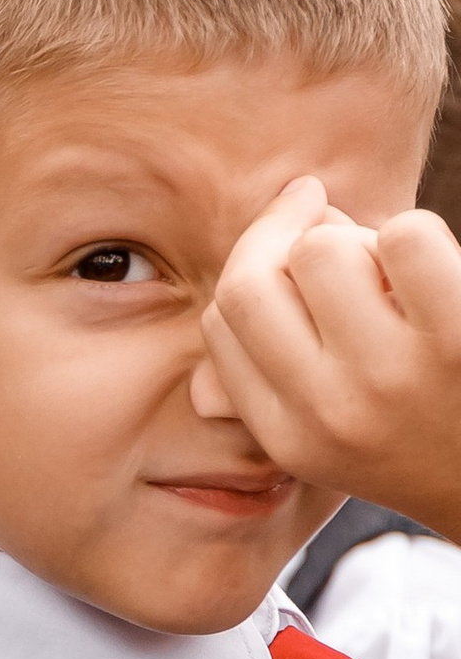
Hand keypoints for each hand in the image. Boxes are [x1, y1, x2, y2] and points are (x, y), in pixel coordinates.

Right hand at [202, 177, 460, 534]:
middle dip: (289, 233)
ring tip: (398, 273)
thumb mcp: (337, 438)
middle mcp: (330, 412)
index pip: (222, 320)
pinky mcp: (457, 339)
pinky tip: (440, 276)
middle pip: (253, 279)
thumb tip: (253, 288)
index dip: (251, 260)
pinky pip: (405, 235)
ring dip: (364, 239)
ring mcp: (392, 377)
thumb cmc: (430, 438)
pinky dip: (420, 236)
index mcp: (290, 437)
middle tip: (331, 220)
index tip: (287, 234)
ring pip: (324, 248)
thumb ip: (277, 379)